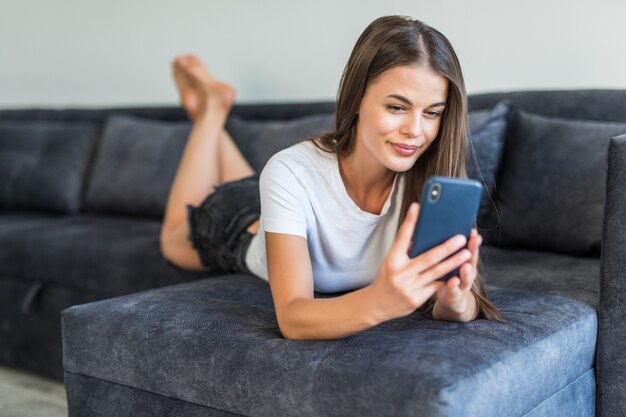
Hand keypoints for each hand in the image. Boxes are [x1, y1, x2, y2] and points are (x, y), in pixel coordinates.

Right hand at [368, 203, 472, 321]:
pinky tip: (460, 271)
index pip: (401, 237)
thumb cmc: (387, 278)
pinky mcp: (416, 299)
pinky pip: (436, 286)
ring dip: (453, 262)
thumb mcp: (391, 261)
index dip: (409, 221)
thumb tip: (423, 233)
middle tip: (461, 238)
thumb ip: (405, 250)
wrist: (377, 304)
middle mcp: (400, 273)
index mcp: (392, 260)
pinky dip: (448, 278)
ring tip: (466, 253)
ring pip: (436, 272)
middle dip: (446, 248)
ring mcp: (409, 287)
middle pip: (427, 258)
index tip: (416, 206)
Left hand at [433, 228, 481, 320]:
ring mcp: (463, 284)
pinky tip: (453, 281)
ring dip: (466, 271)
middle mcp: (468, 271)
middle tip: (475, 239)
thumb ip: (444, 249)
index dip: (472, 240)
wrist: (451, 298)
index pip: (470, 248)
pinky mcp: (456, 295)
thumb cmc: (446, 274)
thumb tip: (431, 230)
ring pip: (466, 277)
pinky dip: (454, 286)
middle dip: (473, 249)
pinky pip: (454, 290)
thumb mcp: (447, 260)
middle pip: (472, 259)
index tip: (473, 230)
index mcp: (465, 259)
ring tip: (466, 265)